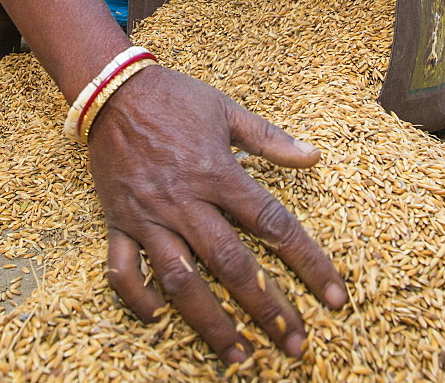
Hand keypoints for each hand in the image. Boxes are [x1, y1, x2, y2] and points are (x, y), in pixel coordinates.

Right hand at [88, 65, 347, 364]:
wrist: (112, 89)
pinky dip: (138, 299)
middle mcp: (185, 201)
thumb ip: (269, 137)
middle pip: (231, 264)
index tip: (333, 296)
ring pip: (181, 280)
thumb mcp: (225, 110)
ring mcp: (148, 216)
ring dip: (211, 322)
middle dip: (267, 309)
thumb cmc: (174, 97)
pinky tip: (158, 319)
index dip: (308, 261)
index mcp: (218, 173)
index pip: (273, 224)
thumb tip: (314, 155)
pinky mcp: (117, 221)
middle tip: (295, 345)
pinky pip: (122, 270)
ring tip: (239, 355)